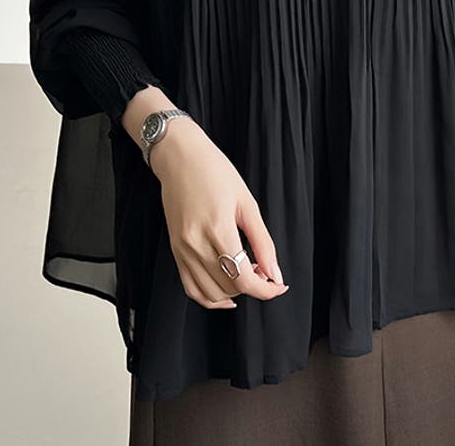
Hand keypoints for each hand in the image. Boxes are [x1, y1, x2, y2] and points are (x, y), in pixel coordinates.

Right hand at [149, 118, 289, 308]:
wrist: (180, 157)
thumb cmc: (215, 172)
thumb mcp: (247, 203)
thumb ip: (262, 241)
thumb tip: (275, 272)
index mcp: (217, 229)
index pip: (243, 279)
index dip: (266, 289)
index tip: (279, 286)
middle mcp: (195, 245)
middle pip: (229, 287)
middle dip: (253, 286)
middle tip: (266, 271)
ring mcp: (182, 250)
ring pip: (210, 294)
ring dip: (233, 292)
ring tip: (246, 273)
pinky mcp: (175, 251)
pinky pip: (191, 287)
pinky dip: (210, 296)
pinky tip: (226, 289)